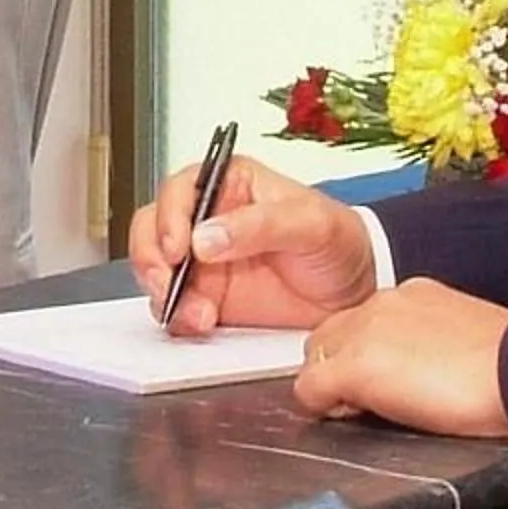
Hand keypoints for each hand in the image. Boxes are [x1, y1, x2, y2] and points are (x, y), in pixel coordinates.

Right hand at [129, 154, 377, 334]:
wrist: (355, 294)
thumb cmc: (339, 243)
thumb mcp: (311, 224)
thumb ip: (260, 225)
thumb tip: (205, 237)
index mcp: (229, 185)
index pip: (180, 190)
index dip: (169, 216)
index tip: (177, 247)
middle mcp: (207, 220)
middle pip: (153, 229)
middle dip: (151, 257)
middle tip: (168, 282)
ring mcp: (203, 263)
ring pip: (156, 271)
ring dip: (164, 293)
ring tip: (197, 313)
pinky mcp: (206, 299)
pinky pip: (174, 307)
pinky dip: (178, 317)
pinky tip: (201, 322)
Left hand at [294, 280, 507, 440]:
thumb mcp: (465, 342)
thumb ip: (430, 346)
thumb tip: (418, 374)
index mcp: (413, 296)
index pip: (360, 322)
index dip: (360, 356)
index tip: (379, 383)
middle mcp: (384, 303)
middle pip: (328, 336)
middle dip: (338, 369)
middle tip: (367, 404)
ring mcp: (366, 331)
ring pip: (316, 359)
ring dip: (331, 387)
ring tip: (366, 412)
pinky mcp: (357, 365)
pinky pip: (310, 390)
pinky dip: (323, 408)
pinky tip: (355, 418)